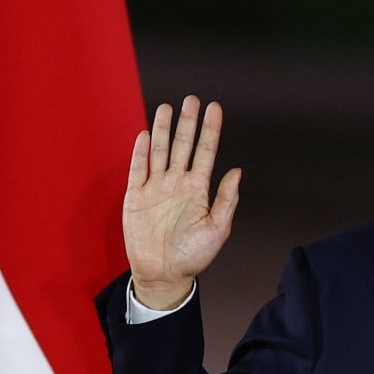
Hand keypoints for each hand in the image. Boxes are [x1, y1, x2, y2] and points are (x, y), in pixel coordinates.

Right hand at [123, 95, 240, 308]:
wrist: (164, 274)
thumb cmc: (193, 256)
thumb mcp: (217, 230)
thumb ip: (226, 200)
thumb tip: (237, 171)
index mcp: (198, 190)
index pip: (206, 153)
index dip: (210, 131)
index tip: (215, 108)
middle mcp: (177, 184)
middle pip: (182, 146)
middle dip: (187, 123)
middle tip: (192, 99)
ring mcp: (156, 188)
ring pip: (160, 152)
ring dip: (163, 130)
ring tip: (167, 108)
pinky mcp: (136, 197)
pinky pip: (137, 169)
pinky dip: (140, 152)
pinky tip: (145, 134)